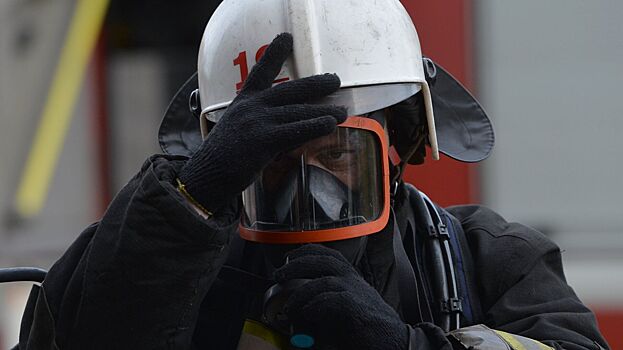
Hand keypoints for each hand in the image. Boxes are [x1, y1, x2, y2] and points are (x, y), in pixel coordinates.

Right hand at [178, 33, 346, 212]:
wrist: (206, 176)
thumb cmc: (222, 157)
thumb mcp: (237, 128)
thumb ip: (259, 120)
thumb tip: (290, 123)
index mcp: (243, 101)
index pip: (260, 70)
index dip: (274, 53)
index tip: (286, 38)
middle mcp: (251, 107)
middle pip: (290, 89)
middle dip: (316, 84)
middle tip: (335, 80)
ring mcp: (257, 122)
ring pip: (298, 111)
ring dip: (325, 111)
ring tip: (342, 111)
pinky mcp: (263, 140)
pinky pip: (296, 130)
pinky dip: (315, 126)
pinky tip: (330, 124)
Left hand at [275, 244, 408, 348]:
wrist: (395, 342)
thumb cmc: (369, 329)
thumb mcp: (344, 312)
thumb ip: (323, 307)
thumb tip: (297, 312)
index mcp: (351, 279)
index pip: (329, 254)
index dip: (307, 251)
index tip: (289, 256)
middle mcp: (354, 281)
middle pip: (323, 260)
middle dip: (297, 264)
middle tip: (279, 275)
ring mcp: (357, 292)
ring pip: (324, 280)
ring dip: (302, 292)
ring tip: (290, 307)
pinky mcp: (358, 308)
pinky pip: (333, 300)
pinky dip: (316, 305)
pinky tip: (307, 313)